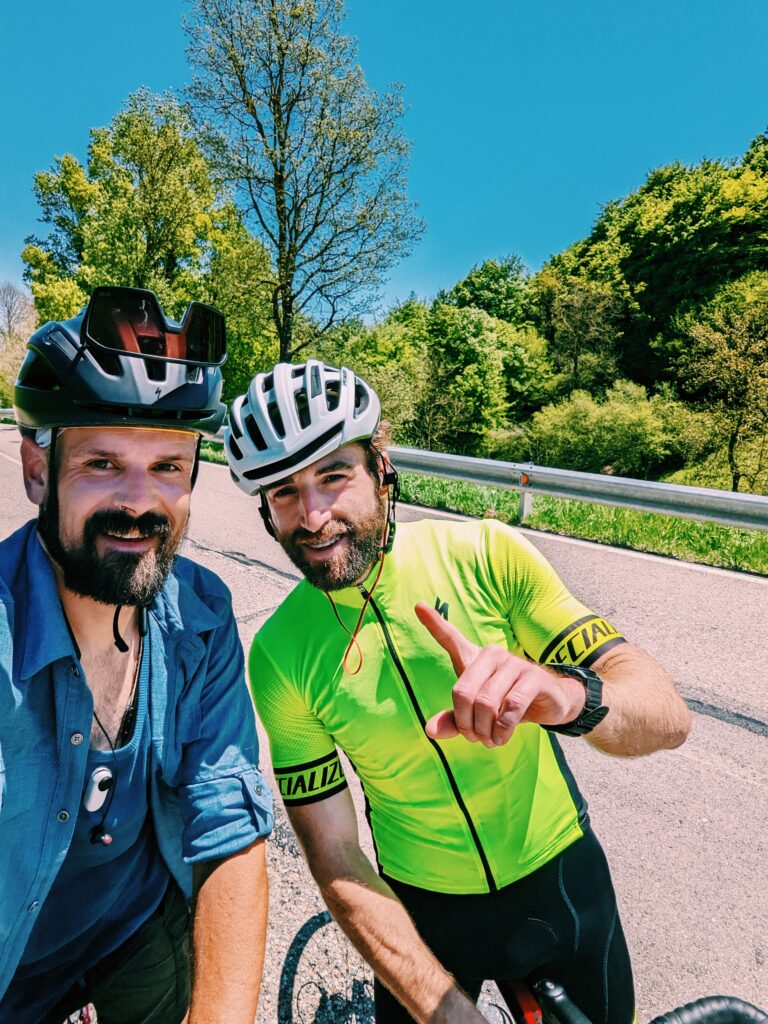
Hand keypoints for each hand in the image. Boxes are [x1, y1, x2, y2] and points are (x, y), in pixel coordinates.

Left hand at [415, 603, 585, 747]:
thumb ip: (454, 721)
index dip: (434, 623)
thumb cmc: (506, 704)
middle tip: (474, 738)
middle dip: (466, 723)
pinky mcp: (534, 677)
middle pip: (463, 692)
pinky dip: (503, 729)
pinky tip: (503, 737)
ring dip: (485, 730)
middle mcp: (492, 654)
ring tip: (490, 740)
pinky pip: (511, 706)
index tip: (418, 606)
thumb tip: (430, 731)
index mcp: (474, 658)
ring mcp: (514, 663)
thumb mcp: (478, 715)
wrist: (549, 704)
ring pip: (486, 702)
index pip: (451, 638)